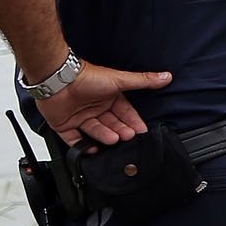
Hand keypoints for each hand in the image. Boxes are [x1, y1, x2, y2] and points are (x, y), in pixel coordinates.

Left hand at [38, 63, 172, 146]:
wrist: (58, 79)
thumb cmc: (87, 76)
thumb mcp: (120, 80)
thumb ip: (143, 81)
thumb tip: (166, 77)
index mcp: (108, 97)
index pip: (125, 113)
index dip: (133, 122)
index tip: (141, 131)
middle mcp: (95, 107)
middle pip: (111, 124)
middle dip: (121, 131)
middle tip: (128, 137)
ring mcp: (79, 116)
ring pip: (95, 132)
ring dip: (105, 137)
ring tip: (113, 139)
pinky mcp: (64, 125)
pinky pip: (74, 140)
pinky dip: (82, 146)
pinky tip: (92, 148)